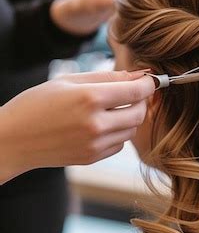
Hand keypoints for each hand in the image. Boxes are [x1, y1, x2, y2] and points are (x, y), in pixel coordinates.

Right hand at [0, 69, 154, 182]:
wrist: (13, 139)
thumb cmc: (36, 104)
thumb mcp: (68, 81)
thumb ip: (107, 77)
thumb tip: (139, 74)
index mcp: (89, 98)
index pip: (136, 92)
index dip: (149, 84)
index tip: (152, 80)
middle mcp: (96, 124)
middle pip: (139, 112)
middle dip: (142, 101)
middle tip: (132, 93)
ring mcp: (95, 144)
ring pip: (131, 130)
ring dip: (129, 117)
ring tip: (110, 108)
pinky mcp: (92, 157)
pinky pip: (119, 144)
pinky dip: (117, 133)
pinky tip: (99, 125)